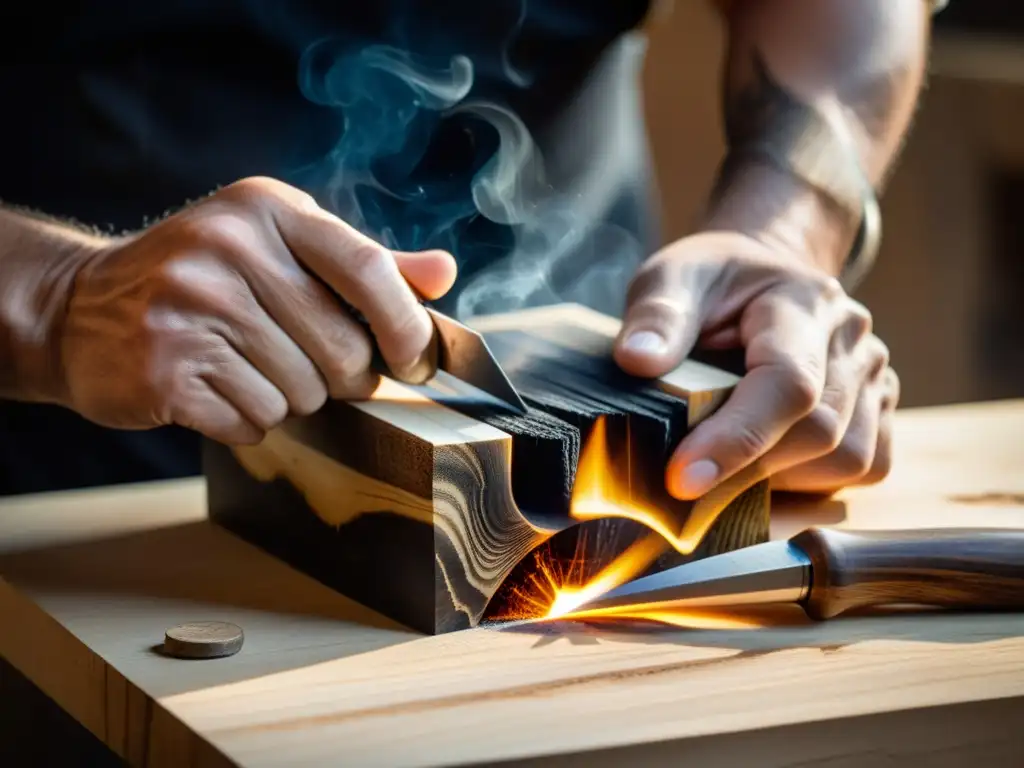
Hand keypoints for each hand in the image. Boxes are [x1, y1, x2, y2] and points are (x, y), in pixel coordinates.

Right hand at [58, 177, 456, 444]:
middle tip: (310, 366)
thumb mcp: (280, 246)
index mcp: (268, 210)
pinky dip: (247, 420)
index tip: (416, 363)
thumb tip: (445, 273)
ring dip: (289, 399)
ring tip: (249, 368)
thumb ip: (364, 263)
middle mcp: (228, 250)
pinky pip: (253, 421)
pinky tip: (217, 390)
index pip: (367, 269)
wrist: (81, 307)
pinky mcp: (165, 367)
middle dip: (341, 376)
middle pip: (342, 350)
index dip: (406, 326)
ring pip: (300, 394)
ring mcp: (191, 308)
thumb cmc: (205, 278)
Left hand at [613, 231, 897, 497]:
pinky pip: (865, 468)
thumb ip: (657, 315)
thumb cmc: (714, 284)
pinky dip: (813, 486)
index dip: (737, 438)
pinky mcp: (878, 412)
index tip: (682, 478)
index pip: (788, 382)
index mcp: (805, 303)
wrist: (760, 279)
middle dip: (747, 470)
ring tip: (724, 469)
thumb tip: (638, 360)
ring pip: (847, 459)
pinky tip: (764, 471)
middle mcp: (853, 341)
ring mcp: (875, 378)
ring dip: (780, 482)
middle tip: (684, 482)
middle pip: (820, 432)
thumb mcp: (673, 278)